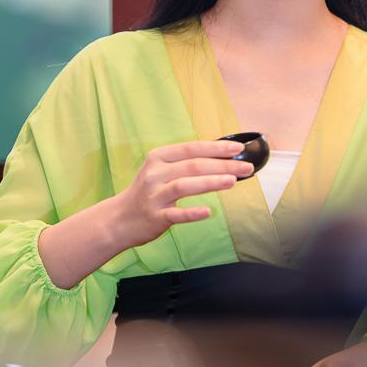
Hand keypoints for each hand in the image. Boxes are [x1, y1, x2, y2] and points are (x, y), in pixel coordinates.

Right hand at [111, 139, 254, 248]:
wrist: (119, 219)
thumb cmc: (148, 193)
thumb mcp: (161, 171)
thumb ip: (186, 164)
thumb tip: (222, 158)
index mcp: (159, 157)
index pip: (192, 148)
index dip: (216, 147)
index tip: (238, 148)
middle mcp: (155, 173)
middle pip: (193, 165)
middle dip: (223, 165)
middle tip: (247, 167)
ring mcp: (154, 195)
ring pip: (185, 185)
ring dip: (210, 182)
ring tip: (232, 181)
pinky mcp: (155, 216)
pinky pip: (176, 214)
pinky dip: (192, 212)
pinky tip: (208, 212)